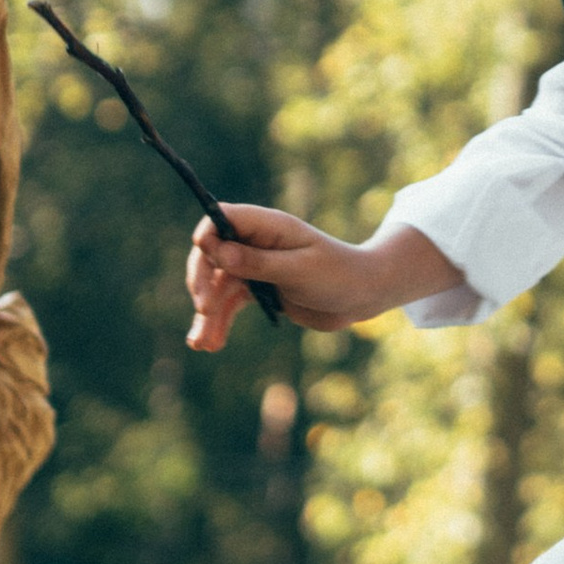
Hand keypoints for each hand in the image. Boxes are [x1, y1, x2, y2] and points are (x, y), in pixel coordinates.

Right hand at [186, 206, 461, 345]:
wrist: (362, 296)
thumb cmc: (337, 275)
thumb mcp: (299, 270)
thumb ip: (257, 262)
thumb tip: (217, 252)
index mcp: (267, 226)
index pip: (222, 218)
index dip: (207, 235)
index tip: (205, 257)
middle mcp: (256, 242)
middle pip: (212, 254)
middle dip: (202, 281)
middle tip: (203, 309)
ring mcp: (255, 265)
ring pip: (218, 284)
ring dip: (207, 313)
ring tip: (200, 343)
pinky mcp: (258, 288)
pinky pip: (229, 303)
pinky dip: (218, 322)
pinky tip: (210, 344)